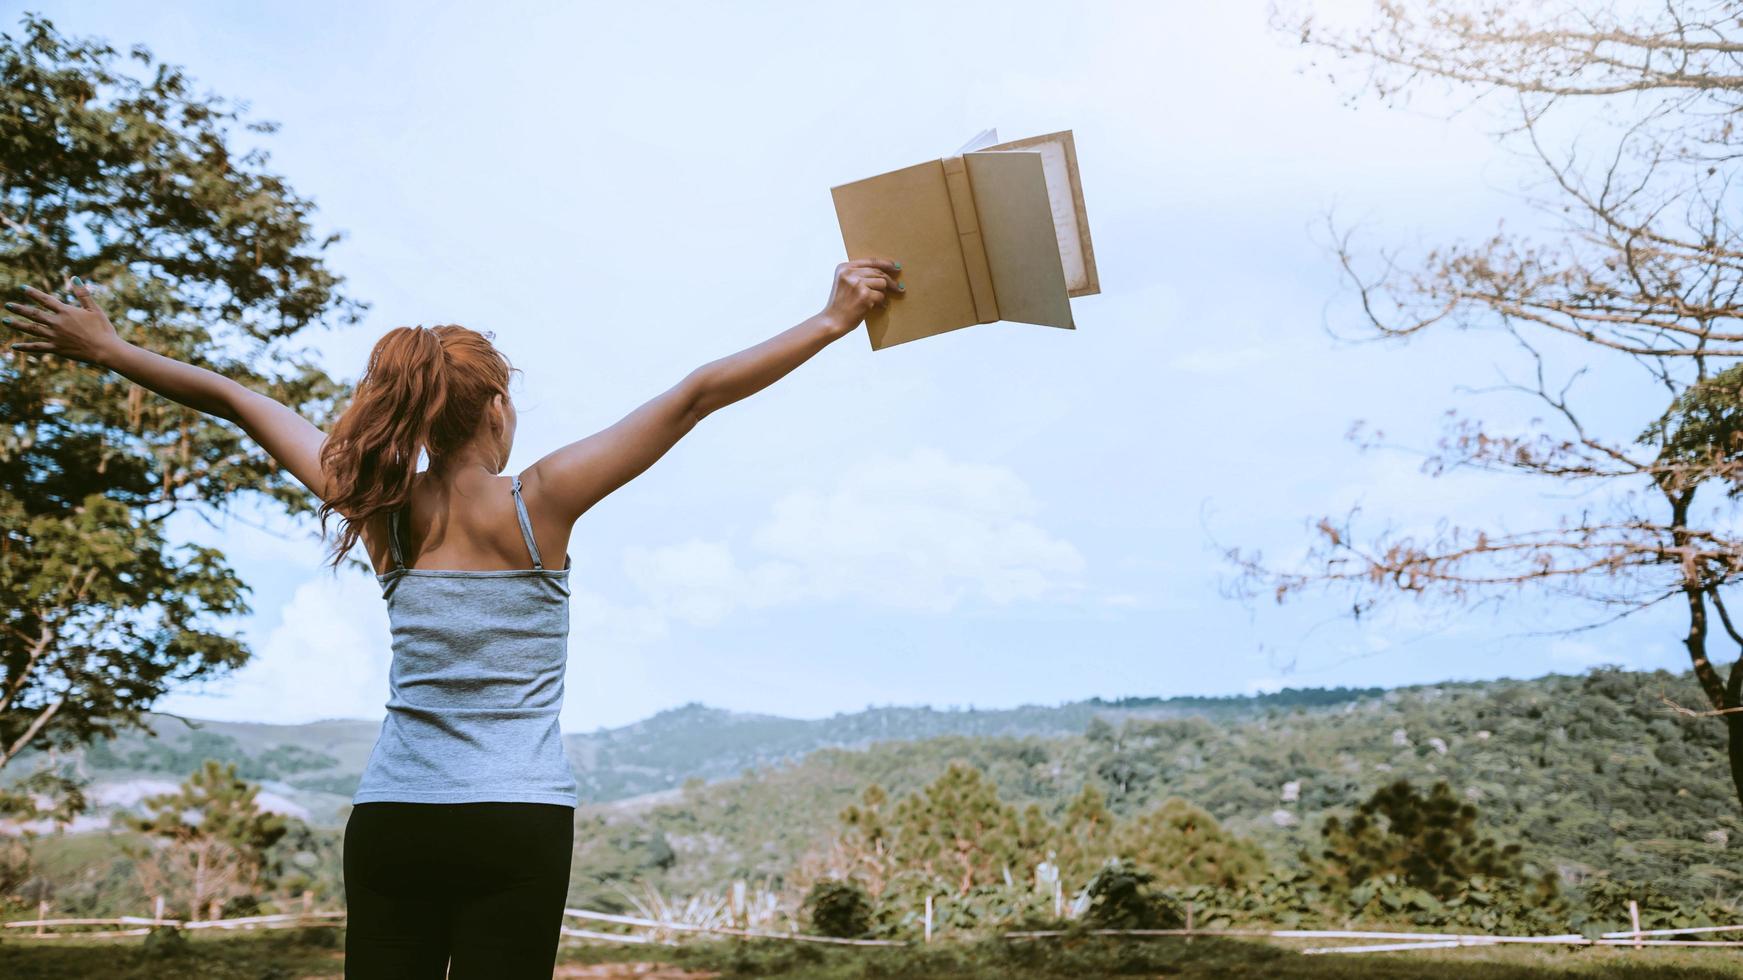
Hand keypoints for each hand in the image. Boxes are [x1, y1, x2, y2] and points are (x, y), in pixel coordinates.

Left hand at [4, 278, 125, 366]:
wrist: (105, 349)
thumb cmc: (103, 329)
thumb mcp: (94, 309)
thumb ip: (82, 293)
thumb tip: (74, 277)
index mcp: (66, 312)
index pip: (45, 300)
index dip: (33, 293)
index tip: (22, 288)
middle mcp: (57, 323)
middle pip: (34, 314)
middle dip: (20, 309)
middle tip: (8, 305)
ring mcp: (55, 336)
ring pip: (32, 329)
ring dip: (17, 325)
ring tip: (5, 321)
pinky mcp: (56, 348)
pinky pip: (37, 347)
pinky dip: (25, 347)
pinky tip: (14, 346)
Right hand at [818, 258, 902, 334]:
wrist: (833, 321)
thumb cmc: (840, 305)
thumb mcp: (843, 284)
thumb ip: (858, 275)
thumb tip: (883, 273)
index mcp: (844, 268)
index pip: (870, 261)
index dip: (885, 263)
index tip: (896, 266)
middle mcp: (850, 273)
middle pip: (878, 272)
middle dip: (890, 280)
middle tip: (898, 287)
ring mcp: (857, 284)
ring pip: (882, 283)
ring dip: (883, 293)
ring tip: (879, 300)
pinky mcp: (864, 295)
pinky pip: (881, 296)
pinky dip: (881, 303)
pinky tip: (878, 306)